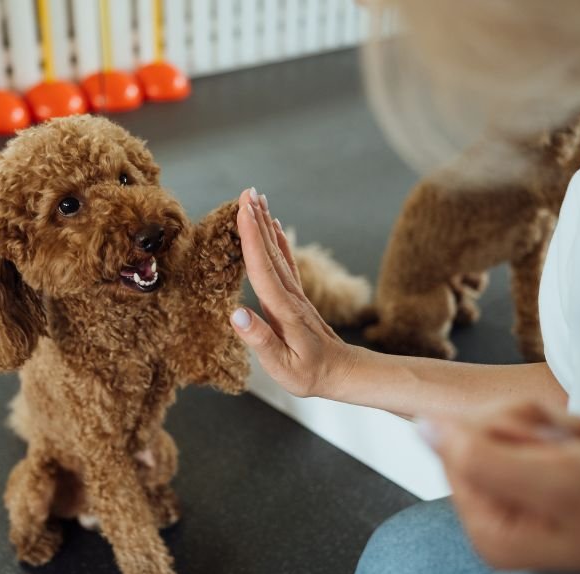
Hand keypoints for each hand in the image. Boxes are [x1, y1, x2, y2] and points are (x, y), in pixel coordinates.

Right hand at [228, 188, 356, 397]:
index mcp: (282, 310)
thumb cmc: (310, 374)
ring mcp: (295, 294)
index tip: (242, 210)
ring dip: (266, 225)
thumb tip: (236, 314)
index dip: (250, 237)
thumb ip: (260, 339)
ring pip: (277, 252)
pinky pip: (285, 261)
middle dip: (257, 221)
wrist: (343, 373)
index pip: (262, 267)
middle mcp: (289, 295)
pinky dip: (278, 241)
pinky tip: (275, 227)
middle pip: (269, 251)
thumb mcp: (282, 366)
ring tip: (257, 200)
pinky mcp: (297, 297)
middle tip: (247, 192)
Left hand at [421, 400, 579, 573]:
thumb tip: (421, 425)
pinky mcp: (552, 480)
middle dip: (530, 429)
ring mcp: (528, 498)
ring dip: (556, 429)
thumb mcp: (556, 480)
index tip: (541, 448)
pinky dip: (573, 433)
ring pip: (513, 427)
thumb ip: (479, 455)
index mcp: (492, 531)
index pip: (455, 450)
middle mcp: (504, 518)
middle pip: (480, 435)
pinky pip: (542, 432)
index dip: (499, 433)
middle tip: (569, 452)